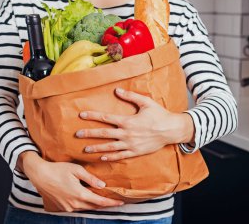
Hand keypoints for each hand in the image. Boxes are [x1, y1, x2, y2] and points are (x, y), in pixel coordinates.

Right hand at [20, 151, 123, 211]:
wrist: (39, 175)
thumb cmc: (58, 169)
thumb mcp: (76, 170)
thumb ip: (90, 178)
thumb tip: (102, 185)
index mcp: (80, 194)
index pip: (100, 202)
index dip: (111, 203)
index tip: (120, 202)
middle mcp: (74, 204)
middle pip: (94, 206)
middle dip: (105, 204)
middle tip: (114, 200)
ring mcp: (67, 207)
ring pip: (85, 207)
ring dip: (94, 204)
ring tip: (102, 198)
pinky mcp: (62, 207)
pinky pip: (77, 207)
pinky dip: (84, 204)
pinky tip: (87, 198)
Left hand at [76, 88, 194, 161]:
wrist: (172, 130)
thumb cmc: (159, 114)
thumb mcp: (146, 102)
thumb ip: (131, 96)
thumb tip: (117, 90)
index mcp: (127, 120)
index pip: (106, 118)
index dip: (92, 116)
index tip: (81, 115)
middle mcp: (127, 133)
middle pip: (104, 134)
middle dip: (89, 134)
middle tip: (77, 135)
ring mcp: (130, 144)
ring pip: (110, 147)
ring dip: (96, 148)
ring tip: (85, 149)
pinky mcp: (135, 152)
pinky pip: (120, 156)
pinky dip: (110, 157)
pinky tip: (102, 158)